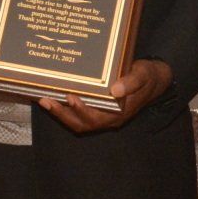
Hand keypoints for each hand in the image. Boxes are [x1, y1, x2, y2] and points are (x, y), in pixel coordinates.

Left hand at [40, 59, 172, 132]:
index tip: (70, 98)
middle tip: (47, 100)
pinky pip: (78, 115)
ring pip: (78, 122)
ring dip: (60, 113)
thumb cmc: (147, 76)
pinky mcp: (98, 110)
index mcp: (119, 113)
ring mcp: (103, 116)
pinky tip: (53, 98)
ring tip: (44, 100)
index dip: (82, 111)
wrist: (153, 80)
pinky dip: (64, 110)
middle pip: (82, 123)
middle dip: (63, 114)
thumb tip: (116, 90)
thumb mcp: (143, 75)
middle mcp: (109, 119)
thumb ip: (132, 82)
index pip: (97, 118)